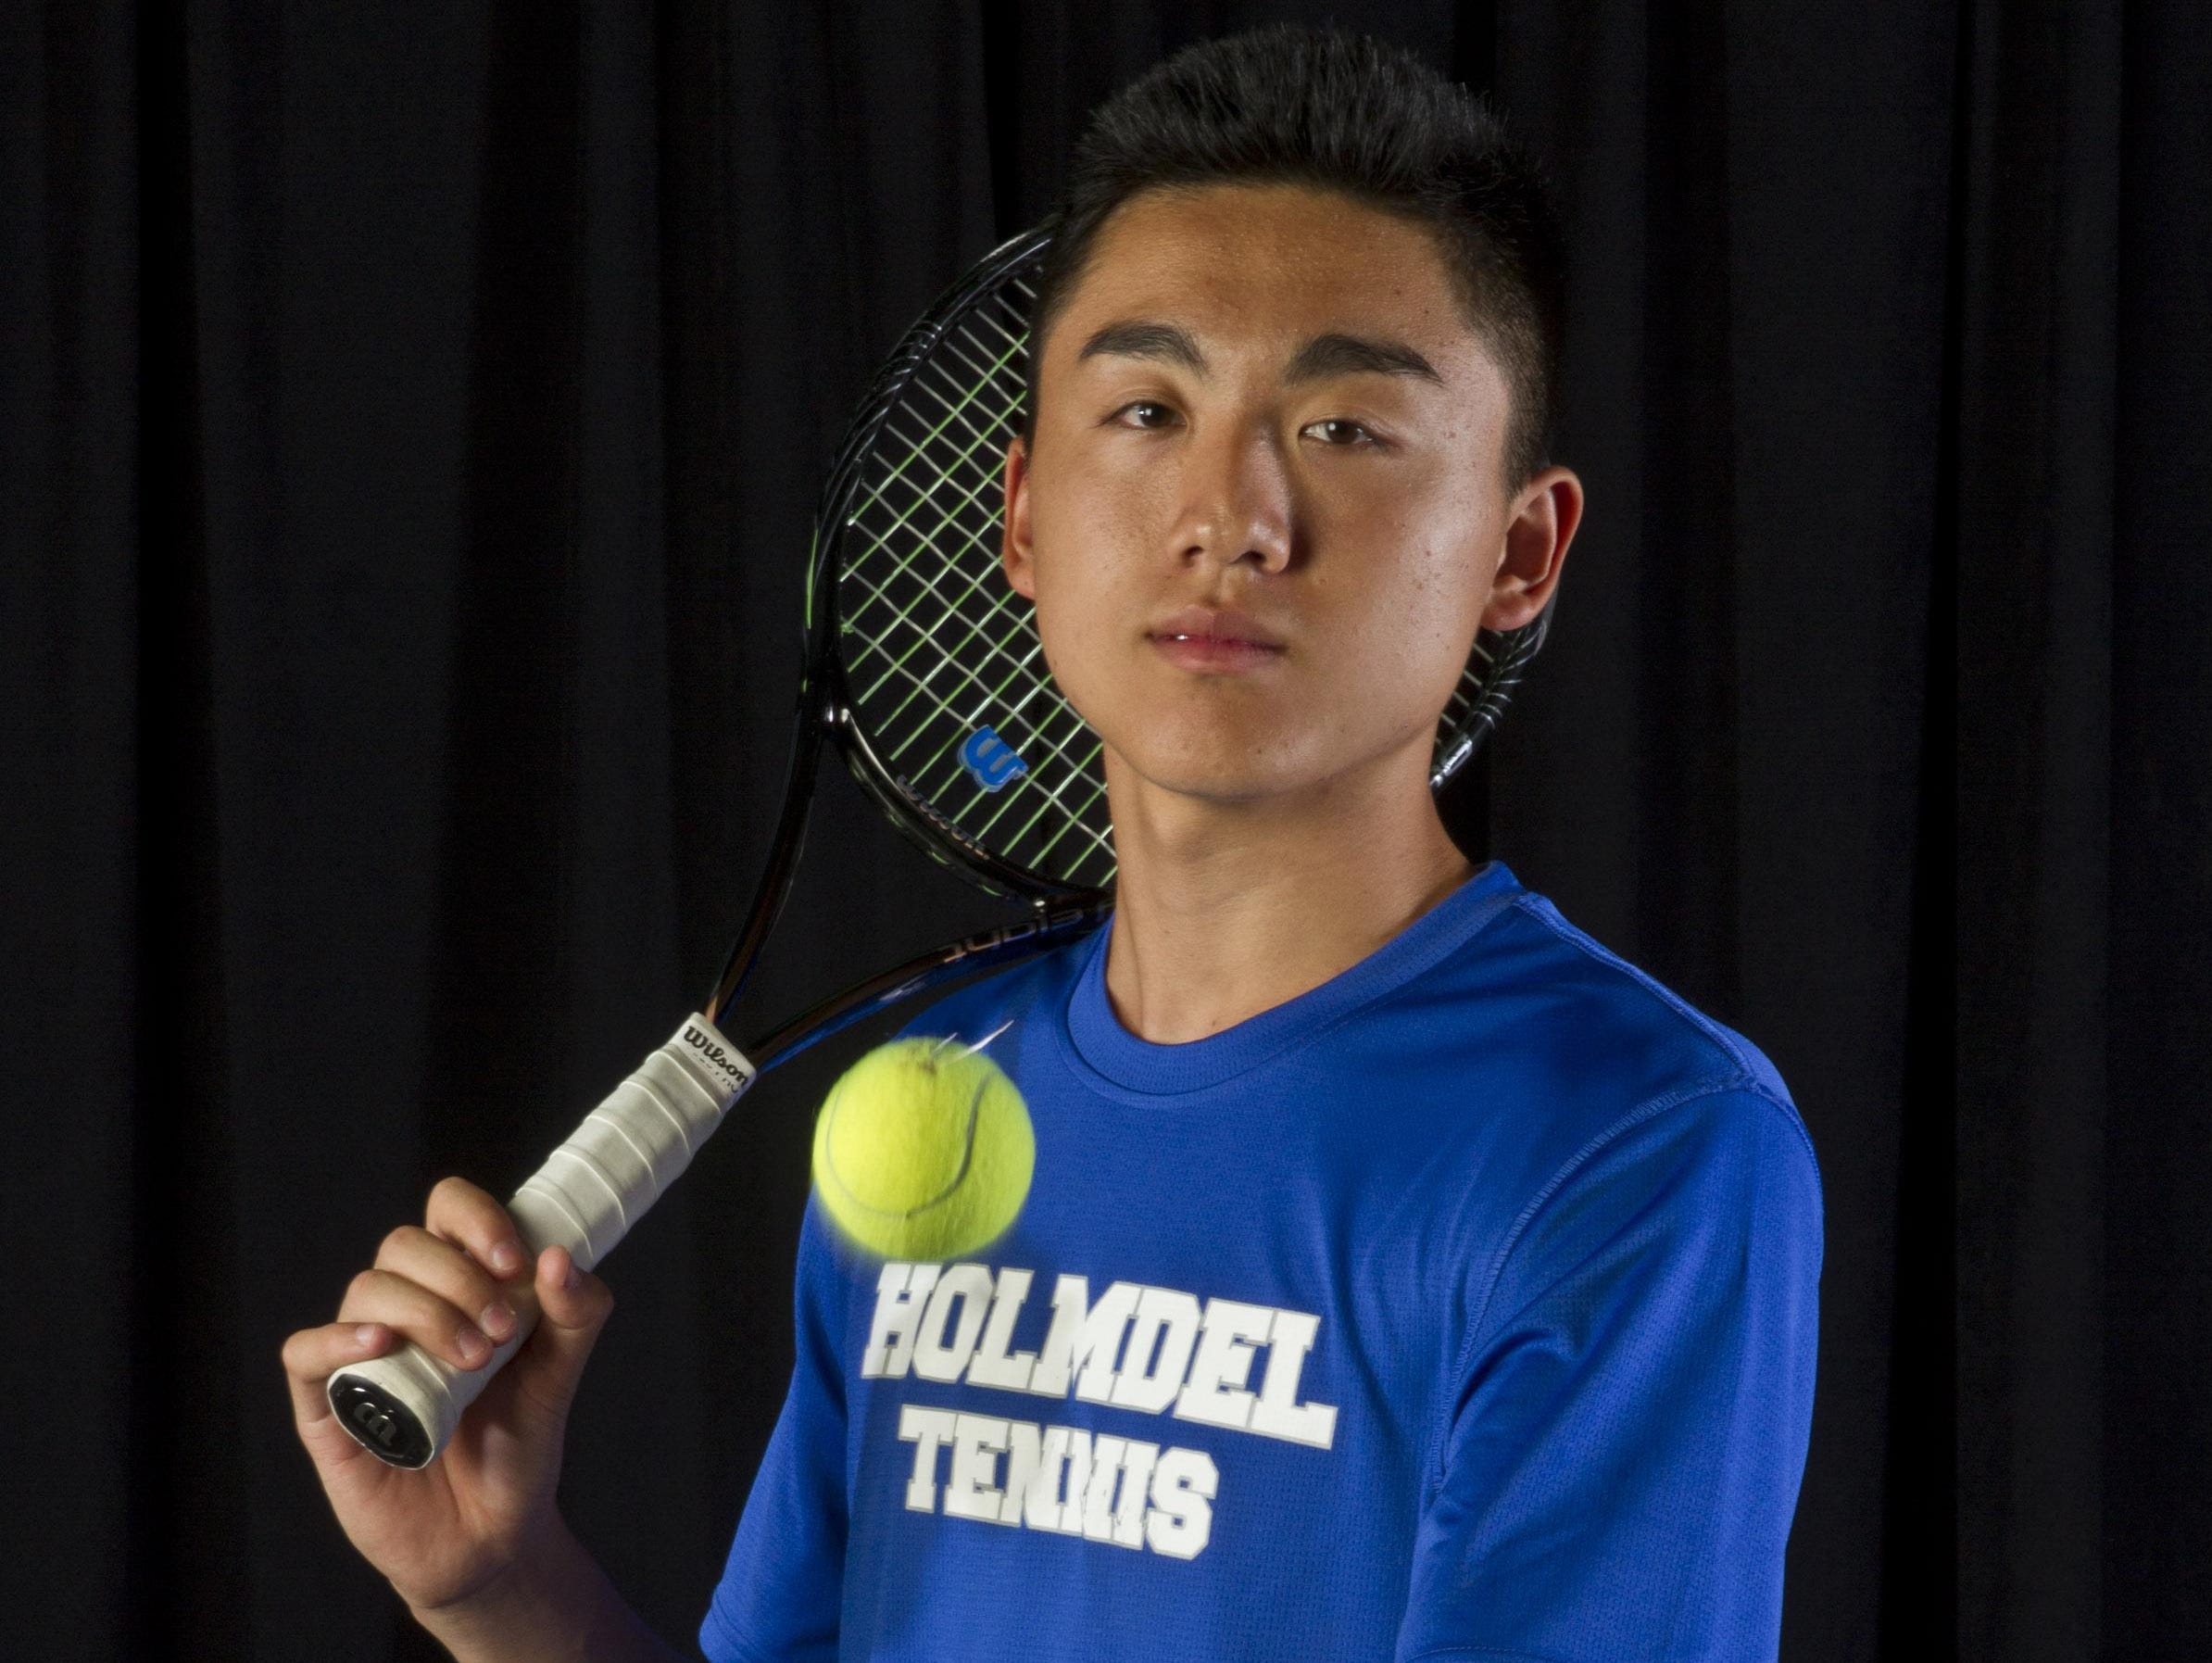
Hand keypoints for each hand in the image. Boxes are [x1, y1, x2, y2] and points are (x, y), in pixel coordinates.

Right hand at [281, 1178, 614, 1618]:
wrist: (490, 1535)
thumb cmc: (517, 1445)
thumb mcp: (559, 1376)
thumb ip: (575, 1316)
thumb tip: (559, 1258)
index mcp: (458, 1284)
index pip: (447, 1212)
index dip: (476, 1219)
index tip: (515, 1261)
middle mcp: (405, 1307)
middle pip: (405, 1244)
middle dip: (459, 1278)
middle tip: (500, 1332)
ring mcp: (361, 1354)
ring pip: (367, 1289)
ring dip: (424, 1312)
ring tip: (470, 1360)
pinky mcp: (326, 1405)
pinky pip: (305, 1352)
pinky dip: (337, 1339)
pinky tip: (380, 1345)